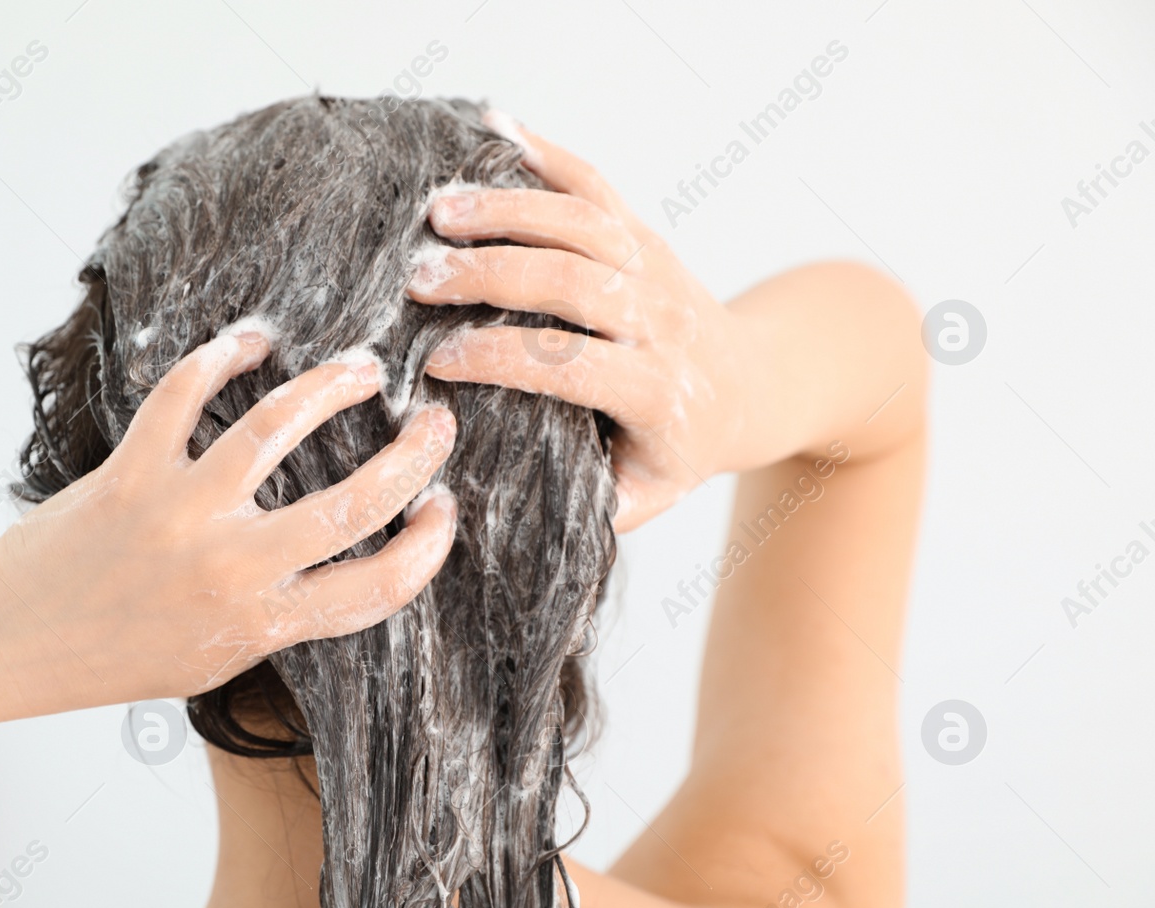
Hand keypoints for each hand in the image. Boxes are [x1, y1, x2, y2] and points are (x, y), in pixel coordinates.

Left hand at [0, 330, 458, 712]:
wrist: (12, 640)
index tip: (442, 512)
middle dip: (411, 457)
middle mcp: (229, 569)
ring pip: (273, 427)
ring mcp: (179, 514)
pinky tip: (253, 344)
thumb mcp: (216, 660)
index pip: (377, 589)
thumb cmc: (116, 655)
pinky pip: (184, 394)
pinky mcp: (131, 471)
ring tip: (361, 370)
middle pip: (351, 504)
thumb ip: (279, 616)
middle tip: (434, 424)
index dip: (427, 547)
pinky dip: (222, 357)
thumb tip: (341, 565)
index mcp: (260, 625)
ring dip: (330, 387)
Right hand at [409, 115, 774, 530]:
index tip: (438, 362)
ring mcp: (657, 268)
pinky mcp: (647, 234)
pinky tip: (494, 129)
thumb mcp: (648, 495)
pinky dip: (547, 154)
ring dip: (508, 211)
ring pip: (584, 223)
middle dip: (491, 274)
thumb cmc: (683, 448)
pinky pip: (597, 185)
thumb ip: (588, 504)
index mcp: (659, 393)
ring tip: (436, 210)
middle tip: (419, 277)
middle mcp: (662, 320)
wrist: (755, 385)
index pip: (572, 366)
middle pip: (574, 282)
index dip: (502, 359)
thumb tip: (498, 509)